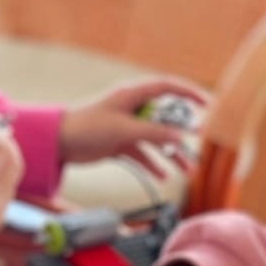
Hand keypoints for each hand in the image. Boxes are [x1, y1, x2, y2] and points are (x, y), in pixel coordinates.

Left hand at [58, 78, 201, 164]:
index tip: (208, 105)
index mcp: (132, 95)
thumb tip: (181, 137)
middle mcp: (132, 109)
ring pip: (156, 139)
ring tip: (188, 170)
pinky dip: (152, 164)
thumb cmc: (86, 127)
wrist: (58, 143)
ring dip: (172, 154)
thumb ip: (153, 132)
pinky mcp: (119, 143)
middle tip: (198, 147)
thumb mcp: (124, 129)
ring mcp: (126, 127)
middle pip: (166, 118)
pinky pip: (142, 153)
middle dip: (183, 134)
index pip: (167, 87)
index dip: (189, 94)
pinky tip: (163, 177)